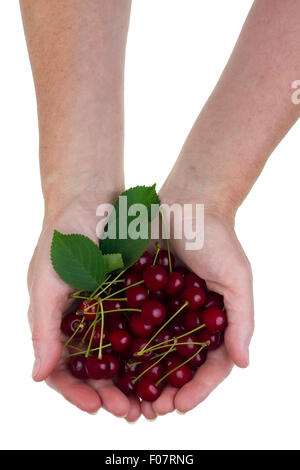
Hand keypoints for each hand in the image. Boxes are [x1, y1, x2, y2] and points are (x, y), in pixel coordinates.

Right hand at [28, 199, 140, 421]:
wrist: (92, 196)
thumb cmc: (62, 238)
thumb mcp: (48, 281)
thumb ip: (44, 328)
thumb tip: (38, 377)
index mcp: (55, 321)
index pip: (61, 369)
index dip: (75, 392)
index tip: (96, 408)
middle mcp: (80, 320)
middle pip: (93, 368)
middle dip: (109, 392)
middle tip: (130, 412)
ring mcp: (105, 308)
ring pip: (118, 354)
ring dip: (131, 377)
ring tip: (148, 396)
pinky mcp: (128, 295)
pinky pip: (137, 328)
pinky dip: (146, 347)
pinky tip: (163, 361)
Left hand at [141, 210, 253, 418]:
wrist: (187, 204)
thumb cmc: (218, 240)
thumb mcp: (237, 279)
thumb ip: (242, 320)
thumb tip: (243, 363)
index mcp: (215, 321)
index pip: (211, 364)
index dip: (198, 389)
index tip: (179, 407)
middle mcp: (189, 320)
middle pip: (178, 365)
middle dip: (165, 390)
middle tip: (149, 412)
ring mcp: (163, 309)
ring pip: (152, 351)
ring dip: (140, 377)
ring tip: (127, 398)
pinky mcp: (140, 295)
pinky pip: (130, 324)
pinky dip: (122, 345)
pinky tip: (110, 363)